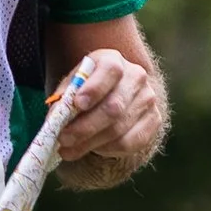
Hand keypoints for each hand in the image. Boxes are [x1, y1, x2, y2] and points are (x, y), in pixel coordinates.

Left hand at [54, 46, 168, 180]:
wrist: (114, 93)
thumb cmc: (87, 88)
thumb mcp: (73, 84)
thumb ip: (64, 98)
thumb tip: (56, 119)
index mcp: (113, 60)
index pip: (109, 71)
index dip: (94, 89)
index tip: (77, 104)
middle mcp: (136, 77)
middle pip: (114, 107)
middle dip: (85, 127)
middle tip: (64, 139)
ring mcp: (148, 99)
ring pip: (119, 129)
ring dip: (91, 143)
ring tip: (69, 150)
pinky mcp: (154, 120)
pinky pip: (130, 142)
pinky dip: (108, 150)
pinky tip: (93, 149)